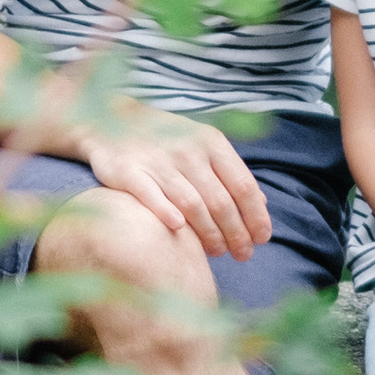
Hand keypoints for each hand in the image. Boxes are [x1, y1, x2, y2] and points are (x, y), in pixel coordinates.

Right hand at [82, 113, 270, 258]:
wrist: (112, 120)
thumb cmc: (167, 140)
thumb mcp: (204, 145)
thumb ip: (231, 172)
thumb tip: (262, 203)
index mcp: (211, 143)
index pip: (243, 185)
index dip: (255, 216)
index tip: (262, 239)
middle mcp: (188, 151)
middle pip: (220, 201)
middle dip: (236, 233)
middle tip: (243, 254)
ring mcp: (159, 161)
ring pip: (192, 204)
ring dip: (209, 233)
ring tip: (217, 252)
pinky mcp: (129, 171)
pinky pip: (151, 196)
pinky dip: (166, 213)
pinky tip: (179, 229)